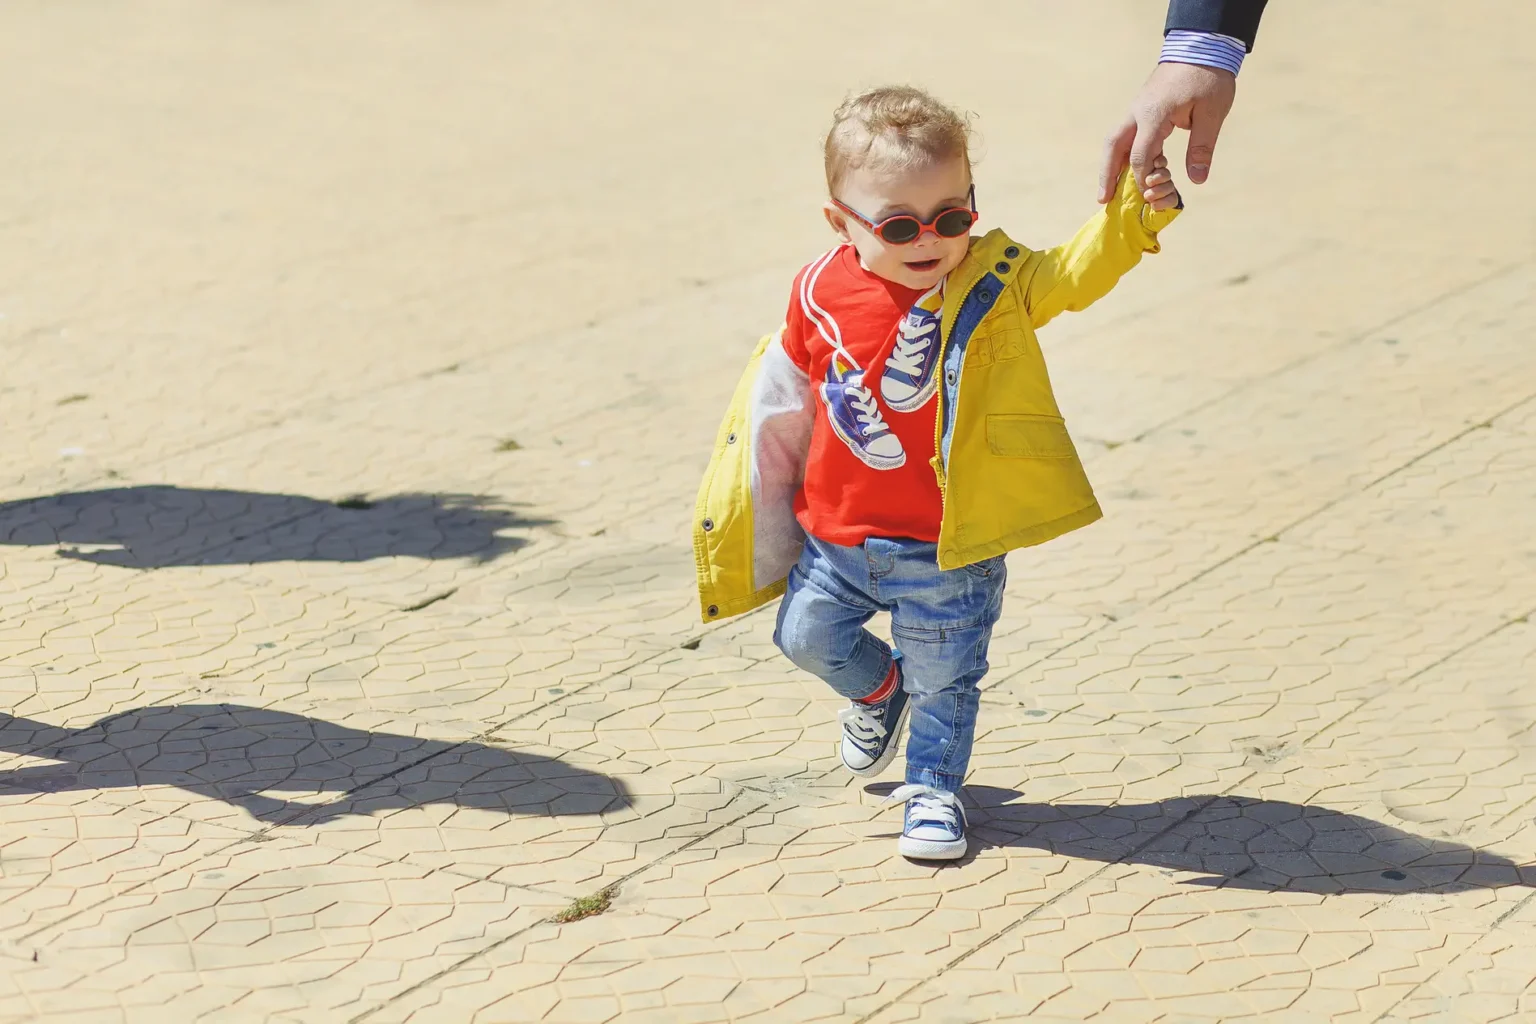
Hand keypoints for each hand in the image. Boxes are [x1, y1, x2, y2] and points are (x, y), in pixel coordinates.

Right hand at [1098, 61, 1235, 203]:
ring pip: (1115, 141)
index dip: (1143, 178)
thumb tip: (1197, 179)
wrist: (1202, 46)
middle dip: (1106, 175)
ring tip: (1108, 190)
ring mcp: (1137, 110)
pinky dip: (1123, 155)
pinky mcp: (1142, 109)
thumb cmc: (1209, 78)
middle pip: (1112, 147)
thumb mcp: (1212, 112)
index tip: (1150, 194)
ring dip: (1110, 166)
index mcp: (1154, 114)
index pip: (1139, 155)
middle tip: (1102, 199)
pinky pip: (1126, 136)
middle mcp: (1138, 113)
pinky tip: (1127, 170)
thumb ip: (1202, 147)